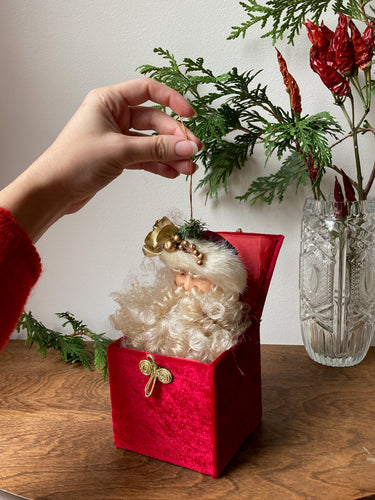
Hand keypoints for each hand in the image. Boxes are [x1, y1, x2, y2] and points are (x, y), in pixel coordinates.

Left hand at [0, 78, 201, 240]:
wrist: (53, 191)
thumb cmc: (75, 162)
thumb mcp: (120, 151)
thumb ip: (156, 148)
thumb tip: (189, 146)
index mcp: (109, 101)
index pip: (148, 90)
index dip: (172, 100)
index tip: (191, 116)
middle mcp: (113, 116)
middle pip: (154, 120)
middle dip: (174, 137)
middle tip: (193, 151)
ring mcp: (116, 137)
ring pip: (151, 141)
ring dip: (170, 154)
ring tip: (188, 169)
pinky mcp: (117, 157)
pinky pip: (144, 157)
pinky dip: (159, 165)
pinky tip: (173, 173)